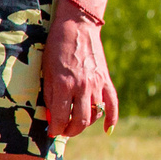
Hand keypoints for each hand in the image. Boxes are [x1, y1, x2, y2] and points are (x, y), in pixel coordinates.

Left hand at [44, 18, 118, 138]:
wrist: (77, 28)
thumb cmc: (56, 49)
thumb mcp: (47, 72)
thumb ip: (50, 96)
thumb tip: (52, 117)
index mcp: (64, 84)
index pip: (61, 117)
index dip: (55, 129)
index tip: (51, 132)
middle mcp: (83, 86)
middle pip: (81, 121)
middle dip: (70, 131)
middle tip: (63, 131)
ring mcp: (97, 84)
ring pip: (95, 114)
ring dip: (85, 124)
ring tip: (75, 124)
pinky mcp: (106, 80)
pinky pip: (113, 104)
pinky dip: (112, 118)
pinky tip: (108, 129)